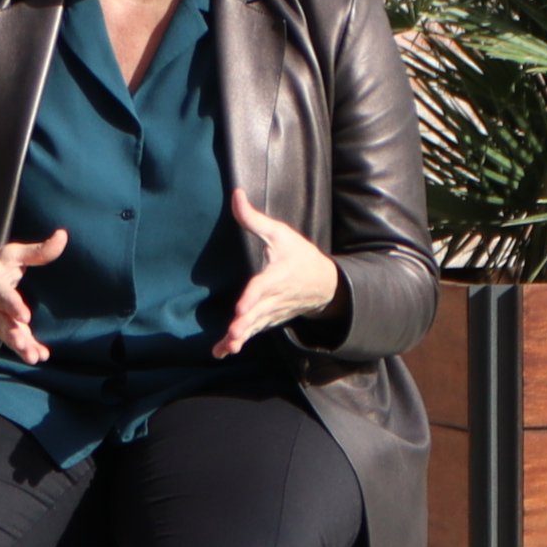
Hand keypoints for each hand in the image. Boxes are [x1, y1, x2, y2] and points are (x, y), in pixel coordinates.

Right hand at [0, 231, 67, 364]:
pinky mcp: (3, 331)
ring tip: (33, 357)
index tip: (25, 315)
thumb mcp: (11, 255)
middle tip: (22, 342)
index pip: (0, 295)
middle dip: (12, 333)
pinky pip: (13, 343)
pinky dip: (25, 350)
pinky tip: (39, 356)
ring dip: (20, 347)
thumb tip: (63, 236)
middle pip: (1, 321)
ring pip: (6, 336)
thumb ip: (37, 250)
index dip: (11, 305)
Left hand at [215, 191, 341, 355]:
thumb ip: (254, 218)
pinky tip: (221, 352)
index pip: (263, 287)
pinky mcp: (268, 320)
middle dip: (246, 324)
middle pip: (258, 313)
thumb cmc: (300, 256)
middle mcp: (275, 297)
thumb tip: (235, 194)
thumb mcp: (280, 233)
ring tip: (228, 347)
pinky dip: (237, 343)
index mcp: (277, 275)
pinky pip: (253, 333)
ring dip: (241, 337)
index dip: (252, 297)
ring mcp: (272, 312)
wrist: (324, 284)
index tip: (241, 308)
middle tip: (233, 333)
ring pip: (255, 326)